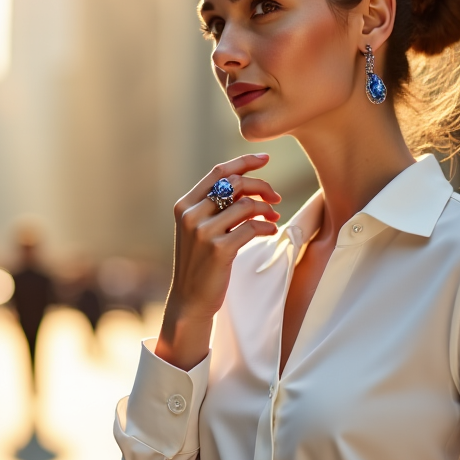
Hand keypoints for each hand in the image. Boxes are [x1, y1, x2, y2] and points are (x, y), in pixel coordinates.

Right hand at [157, 154, 281, 369]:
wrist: (189, 300)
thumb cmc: (200, 263)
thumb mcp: (199, 229)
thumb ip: (216, 207)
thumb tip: (248, 184)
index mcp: (185, 205)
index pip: (218, 172)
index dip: (244, 162)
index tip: (265, 158)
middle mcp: (191, 215)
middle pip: (234, 184)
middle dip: (261, 186)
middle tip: (275, 197)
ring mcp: (203, 233)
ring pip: (245, 205)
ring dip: (266, 208)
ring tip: (274, 216)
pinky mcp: (219, 250)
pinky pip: (251, 227)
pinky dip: (266, 226)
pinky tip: (271, 230)